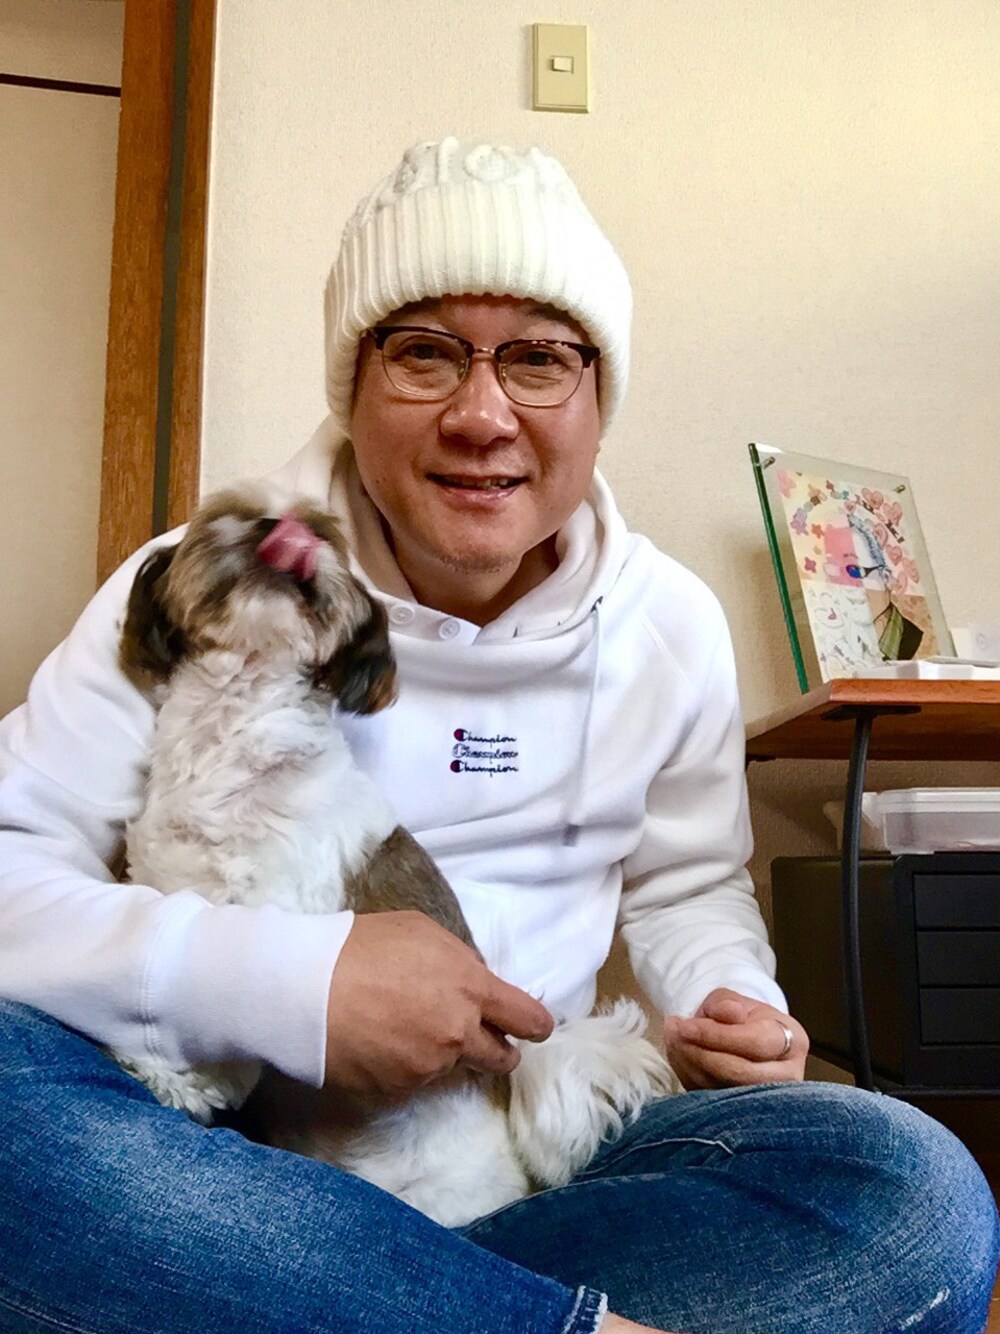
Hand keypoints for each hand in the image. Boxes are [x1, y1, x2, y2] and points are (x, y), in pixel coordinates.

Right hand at [324, 911, 553, 1097]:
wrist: (304, 989)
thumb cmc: (362, 947)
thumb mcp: (422, 931)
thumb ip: (460, 960)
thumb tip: (474, 980)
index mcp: (471, 989)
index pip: (528, 1019)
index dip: (536, 1025)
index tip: (534, 1028)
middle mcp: (458, 1036)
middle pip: (502, 1059)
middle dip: (498, 1050)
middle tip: (480, 1040)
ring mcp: (428, 1068)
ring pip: (452, 1068)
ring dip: (442, 1054)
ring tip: (405, 1029)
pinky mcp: (397, 1091)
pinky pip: (415, 1081)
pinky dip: (406, 1067)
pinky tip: (381, 1044)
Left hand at [662, 988, 808, 1089]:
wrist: (740, 1037)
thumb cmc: (739, 1017)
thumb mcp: (733, 1000)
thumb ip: (727, 1003)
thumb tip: (728, 1012)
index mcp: (793, 1041)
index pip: (756, 1042)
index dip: (716, 1035)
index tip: (685, 1025)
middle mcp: (789, 1075)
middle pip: (742, 1073)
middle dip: (700, 1053)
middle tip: (674, 1033)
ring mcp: (770, 1101)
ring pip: (726, 1091)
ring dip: (690, 1065)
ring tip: (673, 1039)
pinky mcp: (745, 1114)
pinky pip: (712, 1102)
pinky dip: (689, 1078)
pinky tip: (679, 1057)